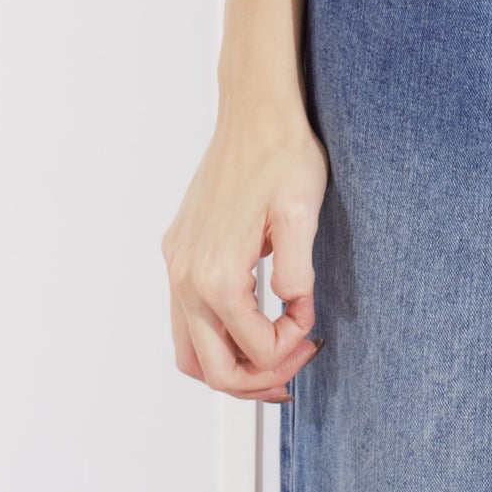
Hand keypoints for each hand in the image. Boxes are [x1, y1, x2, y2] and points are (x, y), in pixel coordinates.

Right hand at [162, 104, 328, 401]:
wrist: (254, 111)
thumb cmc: (282, 155)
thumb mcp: (301, 213)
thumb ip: (297, 274)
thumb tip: (295, 314)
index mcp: (216, 275)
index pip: (254, 350)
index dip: (290, 350)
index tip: (313, 327)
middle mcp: (186, 277)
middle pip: (211, 368)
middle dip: (256, 380)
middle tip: (294, 369)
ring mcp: (177, 265)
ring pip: (190, 350)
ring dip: (229, 366)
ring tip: (268, 361)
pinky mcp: (178, 252)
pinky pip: (185, 317)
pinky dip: (213, 336)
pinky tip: (247, 322)